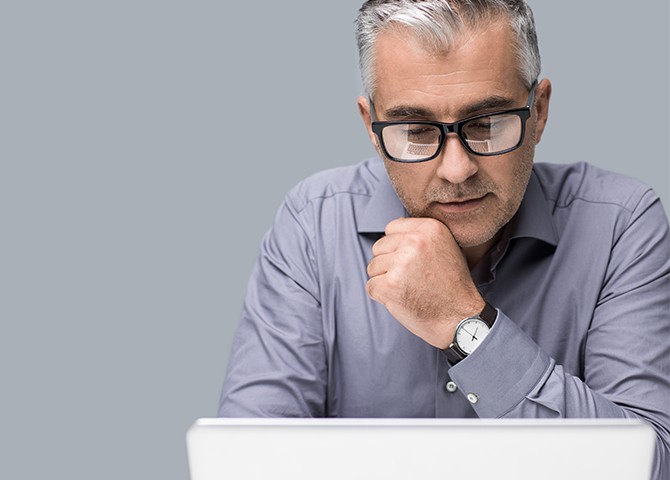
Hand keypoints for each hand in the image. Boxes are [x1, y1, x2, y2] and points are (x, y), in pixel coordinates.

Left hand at [366, 217, 484, 348]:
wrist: (460, 318)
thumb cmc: (452, 287)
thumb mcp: (446, 248)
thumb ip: (420, 236)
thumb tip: (391, 234)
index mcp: (429, 228)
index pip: (392, 227)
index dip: (396, 247)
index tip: (409, 261)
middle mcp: (414, 241)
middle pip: (379, 247)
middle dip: (388, 264)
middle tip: (410, 279)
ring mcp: (401, 263)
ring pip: (373, 267)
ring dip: (384, 280)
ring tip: (409, 289)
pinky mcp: (389, 285)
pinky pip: (371, 286)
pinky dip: (381, 296)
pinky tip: (402, 300)